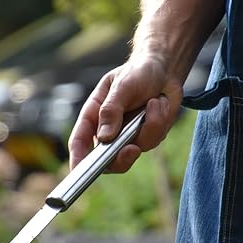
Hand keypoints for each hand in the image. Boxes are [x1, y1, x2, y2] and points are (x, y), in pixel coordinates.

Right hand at [68, 55, 181, 172]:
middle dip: (121, 158)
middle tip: (132, 149)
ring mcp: (128, 136)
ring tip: (154, 102)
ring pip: (135, 149)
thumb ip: (111, 110)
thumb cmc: (137, 73)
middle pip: (107, 160)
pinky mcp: (147, 137)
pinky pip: (153, 140)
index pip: (80, 142)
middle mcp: (108, 130)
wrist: (164, 70)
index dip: (77, 159)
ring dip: (149, 126)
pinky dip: (160, 122)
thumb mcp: (122, 85)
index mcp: (93, 116)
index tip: (78, 172)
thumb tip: (104, 137)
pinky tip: (160, 104)